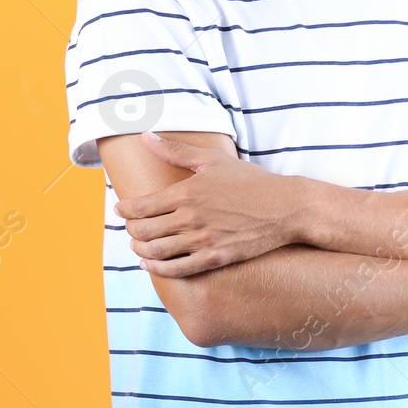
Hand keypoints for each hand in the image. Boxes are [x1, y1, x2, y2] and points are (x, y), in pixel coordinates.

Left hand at [114, 131, 300, 276]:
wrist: (285, 207)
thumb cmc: (250, 181)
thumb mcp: (212, 160)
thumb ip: (175, 151)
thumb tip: (146, 136)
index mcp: (187, 192)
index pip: (141, 206)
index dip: (125, 209)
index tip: (122, 208)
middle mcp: (191, 218)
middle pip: (144, 231)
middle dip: (131, 230)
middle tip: (131, 226)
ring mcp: (203, 241)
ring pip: (156, 251)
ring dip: (140, 249)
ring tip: (138, 244)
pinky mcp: (215, 259)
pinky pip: (177, 270)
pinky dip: (157, 269)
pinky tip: (150, 264)